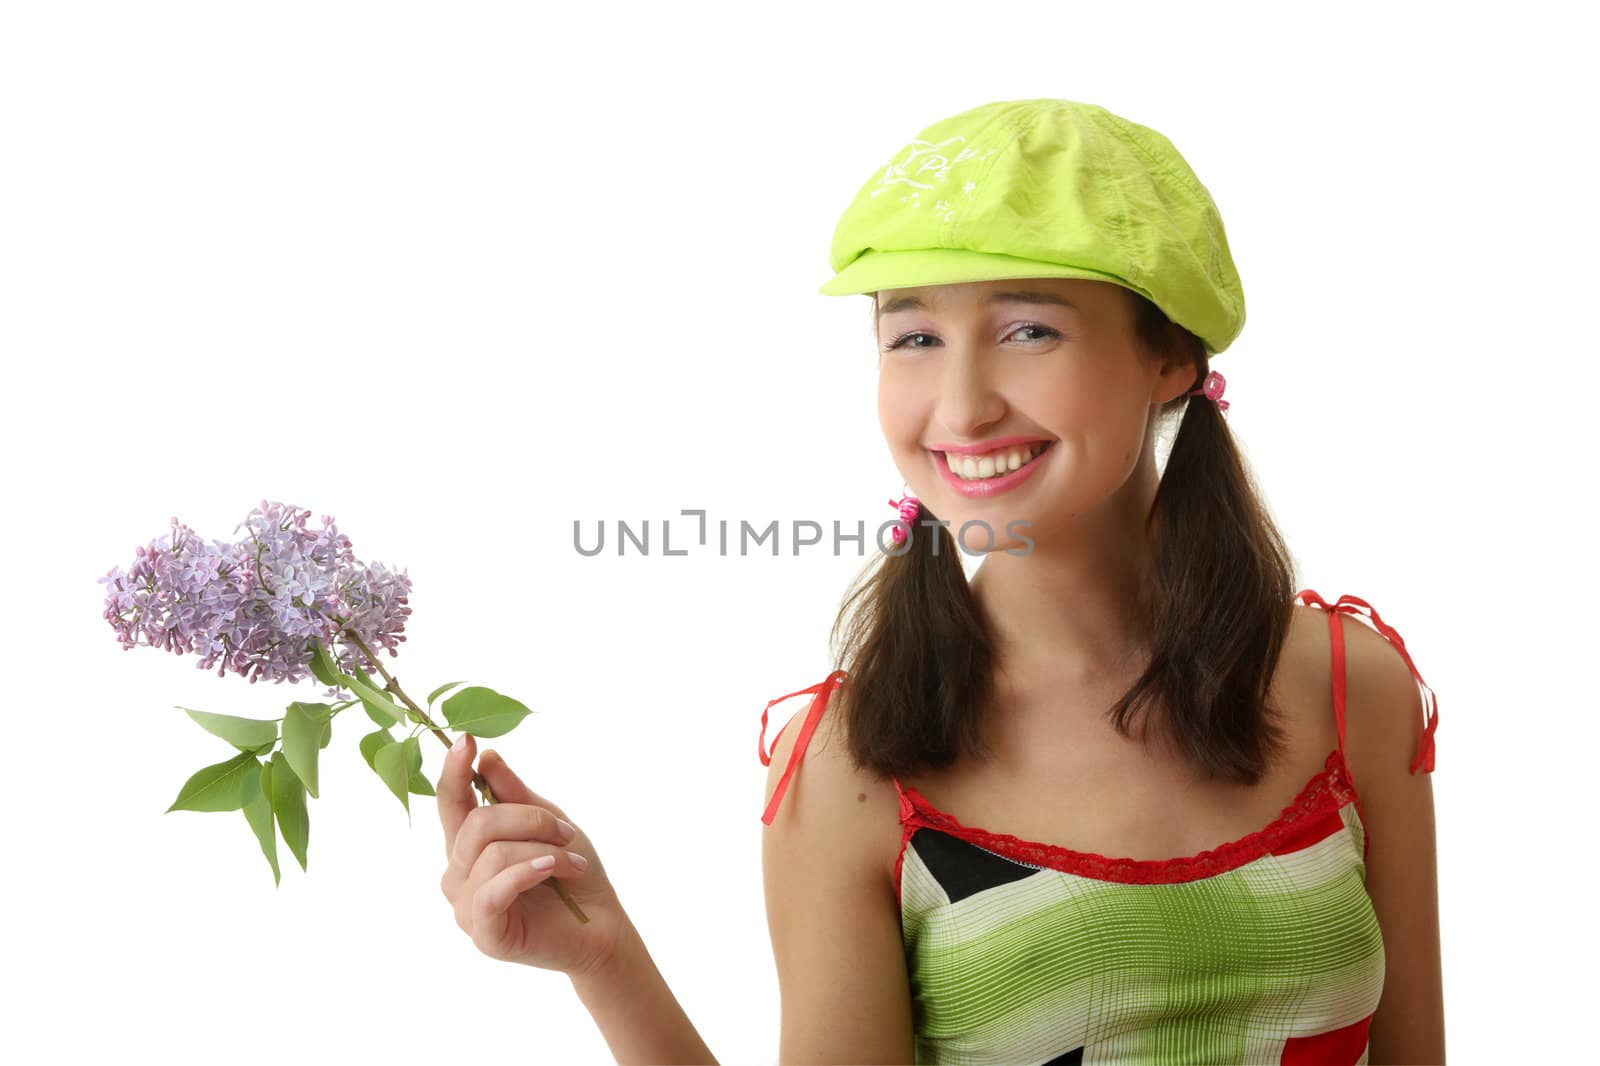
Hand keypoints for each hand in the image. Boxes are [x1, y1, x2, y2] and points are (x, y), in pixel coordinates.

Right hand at [436, 732, 629, 977]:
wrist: (602, 927)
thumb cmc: (573, 874)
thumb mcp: (549, 823)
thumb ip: (515, 794)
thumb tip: (485, 757)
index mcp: (470, 845)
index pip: (450, 803)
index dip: (453, 771)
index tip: (465, 740)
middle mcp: (459, 873)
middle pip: (477, 823)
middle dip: (530, 819)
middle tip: (567, 833)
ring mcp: (466, 906)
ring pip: (491, 853)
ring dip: (542, 850)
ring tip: (571, 862)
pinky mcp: (483, 934)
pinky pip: (493, 891)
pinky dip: (527, 873)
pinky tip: (554, 870)